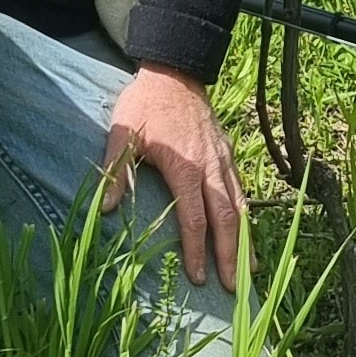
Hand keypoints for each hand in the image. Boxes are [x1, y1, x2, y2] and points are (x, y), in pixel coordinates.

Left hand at [100, 65, 244, 292]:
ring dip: (244, 239)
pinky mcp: (226, 152)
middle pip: (225, 218)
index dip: (196, 249)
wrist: (174, 70)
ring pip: (240, 205)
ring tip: (250, 270)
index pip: (194, 218)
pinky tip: (245, 231)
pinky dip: (245, 214)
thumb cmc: (144, 104)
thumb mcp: (123, 135)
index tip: (199, 277)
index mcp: (184, 166)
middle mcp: (209, 166)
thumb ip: (116, 172)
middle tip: (234, 286)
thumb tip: (105, 209)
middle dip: (231, 254)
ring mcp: (222, 159)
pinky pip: (240, 189)